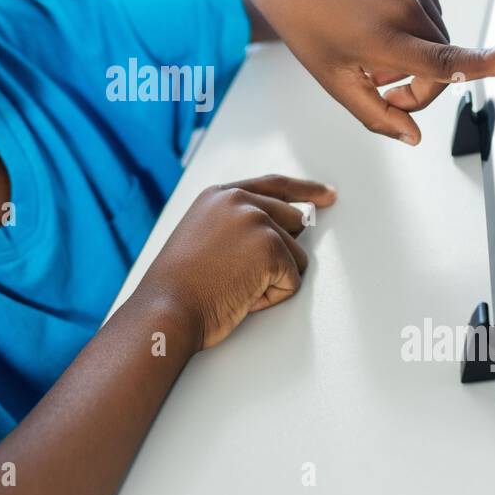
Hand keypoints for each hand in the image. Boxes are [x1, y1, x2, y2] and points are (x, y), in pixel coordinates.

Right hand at [138, 175, 336, 349]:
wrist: (167, 309)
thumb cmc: (180, 287)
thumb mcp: (202, 237)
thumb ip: (236, 223)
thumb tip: (283, 230)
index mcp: (219, 195)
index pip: (274, 186)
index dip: (305, 191)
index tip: (327, 195)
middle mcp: (239, 200)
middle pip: (295, 222)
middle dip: (281, 255)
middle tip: (246, 278)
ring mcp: (257, 221)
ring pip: (296, 256)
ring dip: (272, 280)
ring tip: (233, 288)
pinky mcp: (271, 247)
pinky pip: (292, 280)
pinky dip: (272, 297)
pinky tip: (241, 297)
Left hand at [244, 0, 494, 143]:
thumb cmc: (311, 32)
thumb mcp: (335, 82)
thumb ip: (377, 115)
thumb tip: (413, 137)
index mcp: (380, 36)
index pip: (442, 60)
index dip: (487, 64)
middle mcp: (401, 3)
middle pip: (443, 62)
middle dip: (419, 83)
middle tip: (379, 84)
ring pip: (440, 37)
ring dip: (418, 53)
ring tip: (374, 48)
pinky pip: (432, 11)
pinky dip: (416, 24)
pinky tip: (381, 20)